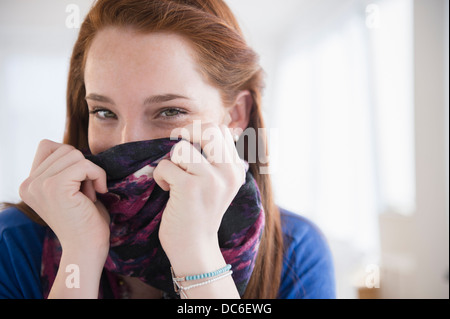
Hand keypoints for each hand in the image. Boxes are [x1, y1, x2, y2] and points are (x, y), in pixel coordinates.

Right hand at [19, 139, 109, 253]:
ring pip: (74, 154)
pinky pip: (84, 164)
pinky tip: (98, 193)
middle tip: (86, 193)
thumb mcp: (69, 189)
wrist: (86, 248)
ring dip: (90, 173)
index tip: (79, 182)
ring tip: (88, 195)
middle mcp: (29, 184)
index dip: (71, 159)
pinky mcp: (55, 187)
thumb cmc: (85, 220)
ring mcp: (40, 185)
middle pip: (64, 149)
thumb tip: (71, 149)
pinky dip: (98, 175)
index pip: (48, 146)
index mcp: (29, 184)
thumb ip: (64, 169)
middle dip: (82, 168)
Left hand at [153, 123, 244, 268]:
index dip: (201, 132)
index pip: (222, 130)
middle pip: (208, 130)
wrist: (195, 246)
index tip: (190, 144)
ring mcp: (210, 179)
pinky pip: (166, 165)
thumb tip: (205, 130)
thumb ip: (217, 159)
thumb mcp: (218, 184)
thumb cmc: (200, 212)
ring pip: (182, 146)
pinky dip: (160, 176)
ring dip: (171, 161)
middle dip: (187, 134)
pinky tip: (167, 189)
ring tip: (174, 177)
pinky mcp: (190, 187)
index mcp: (236, 170)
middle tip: (178, 150)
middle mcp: (228, 172)